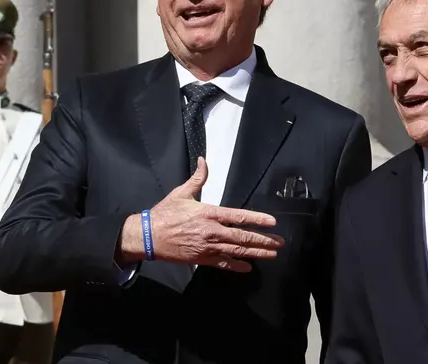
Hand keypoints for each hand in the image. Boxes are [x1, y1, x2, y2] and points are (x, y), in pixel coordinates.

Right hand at [118, 157, 283, 271]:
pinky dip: (236, 266)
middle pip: (243, 236)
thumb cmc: (165, 213)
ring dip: (256, 253)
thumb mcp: (182, 193)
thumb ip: (197, 178)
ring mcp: (208, 247)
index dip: (258, 219)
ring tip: (272, 254)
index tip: (272, 222)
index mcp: (209, 213)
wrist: (148, 236)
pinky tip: (248, 267)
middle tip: (279, 242)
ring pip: (237, 250)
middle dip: (264, 240)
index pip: (239, 216)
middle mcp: (212, 231)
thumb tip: (203, 160)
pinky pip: (223, 263)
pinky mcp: (201, 259)